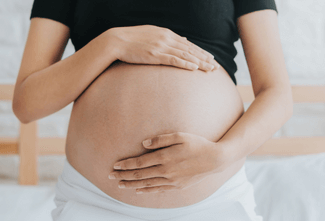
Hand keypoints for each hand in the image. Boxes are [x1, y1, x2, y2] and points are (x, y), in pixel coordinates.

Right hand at [107, 25, 220, 70]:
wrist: (115, 41)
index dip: (200, 51)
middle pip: (190, 49)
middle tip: (216, 66)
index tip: (210, 58)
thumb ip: (167, 38)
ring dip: (199, 62)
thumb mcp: (151, 34)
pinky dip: (186, 64)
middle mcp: (166, 38)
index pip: (188, 44)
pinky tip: (195, 68)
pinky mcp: (155, 54)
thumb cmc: (131, 40)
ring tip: (210, 69)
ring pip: (185, 55)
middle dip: (204, 58)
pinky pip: (174, 60)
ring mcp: (161, 46)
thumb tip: (183, 40)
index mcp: (166, 33)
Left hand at [108, 132, 226, 193]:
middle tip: (110, 176)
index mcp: (165, 158)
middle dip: (123, 175)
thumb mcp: (179, 136)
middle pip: (140, 175)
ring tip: (120, 185)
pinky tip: (138, 190)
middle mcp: (166, 171)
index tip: (115, 165)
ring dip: (131, 184)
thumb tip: (143, 143)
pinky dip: (146, 190)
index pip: (139, 162)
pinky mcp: (177, 186)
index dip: (126, 165)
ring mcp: (171, 181)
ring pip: (146, 184)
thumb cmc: (197, 144)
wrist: (215, 159)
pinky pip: (158, 190)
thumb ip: (160, 139)